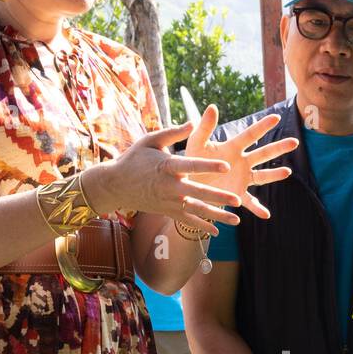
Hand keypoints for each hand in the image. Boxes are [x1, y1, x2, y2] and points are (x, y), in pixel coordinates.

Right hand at [90, 121, 239, 234]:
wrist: (115, 185)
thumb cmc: (134, 158)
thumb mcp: (150, 140)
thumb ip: (173, 133)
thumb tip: (194, 122)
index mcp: (167, 165)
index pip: (191, 165)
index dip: (209, 166)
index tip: (226, 166)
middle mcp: (170, 186)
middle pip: (198, 192)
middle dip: (218, 197)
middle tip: (237, 200)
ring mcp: (169, 201)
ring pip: (196, 210)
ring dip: (217, 216)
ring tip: (236, 219)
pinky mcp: (167, 211)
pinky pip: (187, 221)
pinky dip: (202, 226)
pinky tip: (217, 231)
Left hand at [185, 105, 298, 224]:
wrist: (188, 183)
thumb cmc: (192, 160)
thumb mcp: (196, 143)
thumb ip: (205, 127)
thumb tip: (212, 106)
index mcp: (233, 148)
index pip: (250, 135)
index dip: (262, 126)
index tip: (275, 117)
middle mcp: (242, 162)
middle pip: (263, 154)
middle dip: (279, 148)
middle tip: (294, 142)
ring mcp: (242, 179)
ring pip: (262, 176)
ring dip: (275, 174)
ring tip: (287, 172)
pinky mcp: (238, 194)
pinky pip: (250, 202)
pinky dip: (258, 208)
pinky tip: (266, 214)